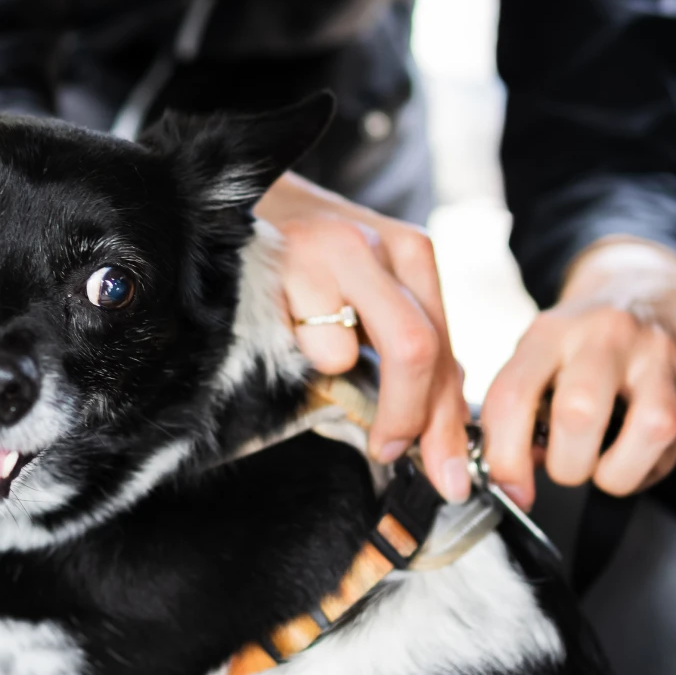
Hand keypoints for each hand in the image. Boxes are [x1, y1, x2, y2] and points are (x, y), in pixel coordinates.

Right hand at [255, 171, 471, 502]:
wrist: (225, 201)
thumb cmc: (302, 257)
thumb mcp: (370, 290)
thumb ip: (407, 343)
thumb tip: (442, 421)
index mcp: (409, 252)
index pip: (444, 348)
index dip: (448, 421)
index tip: (450, 473)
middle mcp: (370, 244)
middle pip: (415, 350)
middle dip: (408, 419)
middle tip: (391, 452)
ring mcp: (317, 251)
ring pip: (340, 355)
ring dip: (324, 369)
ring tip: (302, 334)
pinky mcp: (267, 265)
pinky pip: (285, 342)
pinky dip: (286, 349)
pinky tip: (276, 316)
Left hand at [480, 238, 675, 508]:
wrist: (641, 285)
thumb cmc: (580, 336)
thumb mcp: (536, 353)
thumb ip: (518, 409)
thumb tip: (514, 475)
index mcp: (553, 332)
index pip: (515, 397)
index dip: (505, 458)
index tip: (512, 487)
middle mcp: (607, 337)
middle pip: (580, 414)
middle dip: (567, 465)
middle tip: (566, 465)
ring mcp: (659, 357)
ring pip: (650, 429)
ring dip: (617, 472)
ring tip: (604, 466)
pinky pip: (674, 447)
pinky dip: (646, 468)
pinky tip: (631, 454)